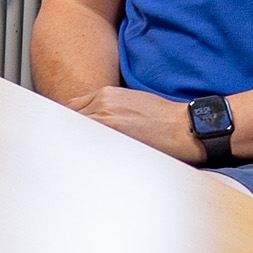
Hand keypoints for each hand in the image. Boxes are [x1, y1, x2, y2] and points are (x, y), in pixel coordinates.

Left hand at [66, 86, 199, 161]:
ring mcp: (106, 117)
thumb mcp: (132, 103)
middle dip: (68, 132)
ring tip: (75, 156)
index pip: (73, 108)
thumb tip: (92, 122)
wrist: (186, 127)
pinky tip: (86, 159)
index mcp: (106, 94)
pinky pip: (88, 141)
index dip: (70, 122)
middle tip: (66, 149)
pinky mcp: (113, 131)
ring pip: (76, 129)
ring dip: (76, 141)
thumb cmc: (164, 118)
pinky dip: (85, 148)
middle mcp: (102, 102)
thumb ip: (108, 109)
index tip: (68, 134)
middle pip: (70, 118)